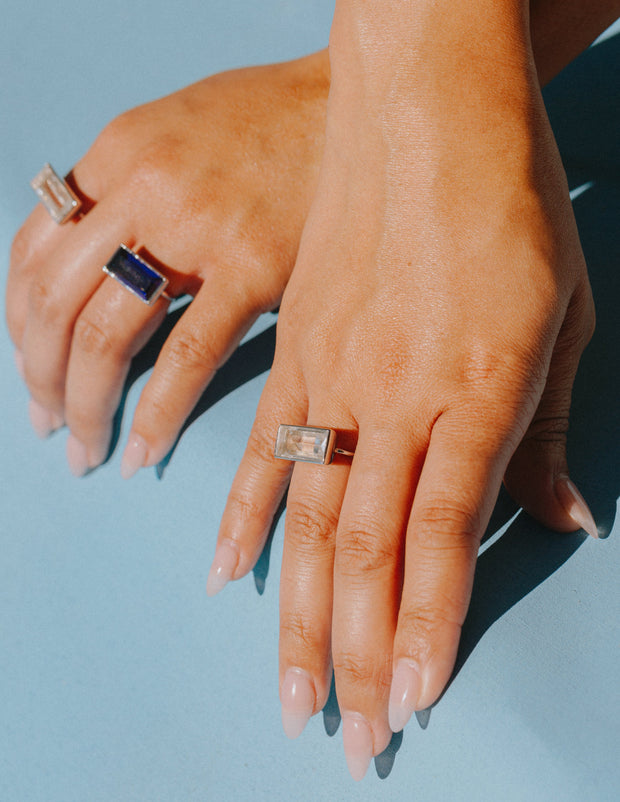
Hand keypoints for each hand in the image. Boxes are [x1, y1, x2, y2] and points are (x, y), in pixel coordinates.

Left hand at [6, 51, 328, 475]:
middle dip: (41, 378)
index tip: (29, 366)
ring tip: (84, 449)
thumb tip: (88, 263)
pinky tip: (142, 451)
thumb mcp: (173, 129)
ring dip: (84, 404)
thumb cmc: (269, 121)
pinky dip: (157, 413)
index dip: (18, 324)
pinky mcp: (254, 267)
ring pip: (107, 334)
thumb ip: (123, 189)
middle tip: (49, 426)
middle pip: (55, 303)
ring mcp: (198, 228)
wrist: (353, 104)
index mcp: (117, 152)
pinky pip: (188, 355)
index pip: (31, 252)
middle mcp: (143, 188)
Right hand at [212, 5, 597, 779]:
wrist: (426, 121)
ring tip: (293, 691)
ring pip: (311, 521)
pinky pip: (265, 453)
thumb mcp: (564, 324)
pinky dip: (247, 522)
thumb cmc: (509, 215)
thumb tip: (563, 522)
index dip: (427, 627)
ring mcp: (334, 379)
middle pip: (367, 551)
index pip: (442, 538)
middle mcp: (395, 400)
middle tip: (348, 737)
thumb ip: (546, 435)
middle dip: (358, 654)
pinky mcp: (297, 357)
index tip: (410, 699)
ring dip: (301, 615)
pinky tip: (230, 577)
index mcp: (476, 394)